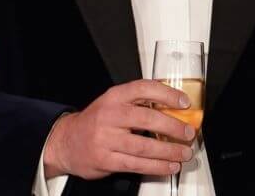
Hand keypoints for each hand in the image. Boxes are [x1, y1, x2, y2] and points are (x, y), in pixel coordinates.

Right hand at [43, 80, 195, 179]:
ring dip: (169, 151)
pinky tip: (168, 166)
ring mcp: (106, 138)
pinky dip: (157, 166)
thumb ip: (137, 104)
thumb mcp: (112, 104)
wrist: (66, 142)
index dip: (167, 94)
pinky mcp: (106, 159)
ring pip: (145, 146)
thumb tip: (172, 109)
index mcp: (113, 97)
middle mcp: (109, 115)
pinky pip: (137, 164)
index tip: (184, 102)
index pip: (143, 88)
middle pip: (147, 119)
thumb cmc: (95, 122)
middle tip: (188, 133)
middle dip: (173, 127)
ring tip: (184, 153)